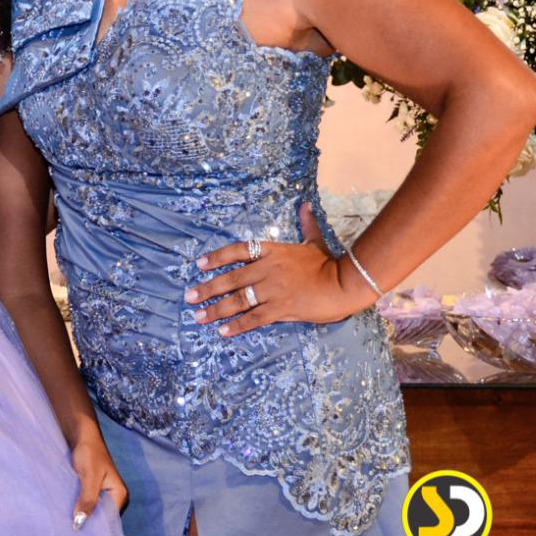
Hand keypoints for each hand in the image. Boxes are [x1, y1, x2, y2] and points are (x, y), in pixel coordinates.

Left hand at [71, 431, 128, 529]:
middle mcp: (114, 496)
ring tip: (69, 528)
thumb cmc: (89, 452)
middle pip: (102, 517)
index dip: (97, 529)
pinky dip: (79, 508)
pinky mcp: (92, 490)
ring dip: (83, 516)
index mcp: (120, 494)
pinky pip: (87, 503)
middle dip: (89, 524)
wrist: (82, 434)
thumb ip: (88, 499)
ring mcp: (103, 493)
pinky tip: (68, 515)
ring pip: (94, 510)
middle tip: (72, 535)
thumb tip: (80, 523)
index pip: (110, 520)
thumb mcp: (89, 477)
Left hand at [185, 201, 376, 336]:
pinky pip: (254, 318)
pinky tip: (223, 332)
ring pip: (238, 301)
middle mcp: (268, 269)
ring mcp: (273, 290)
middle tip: (189, 296)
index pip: (238, 250)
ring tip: (198, 317)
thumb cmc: (331, 263)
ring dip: (215, 309)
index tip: (199, 264)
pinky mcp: (281, 308)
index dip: (217, 257)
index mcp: (273, 251)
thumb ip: (306, 224)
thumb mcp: (315, 241)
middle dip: (207, 288)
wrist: (346, 282)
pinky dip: (237, 326)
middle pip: (231, 279)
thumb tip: (305, 204)